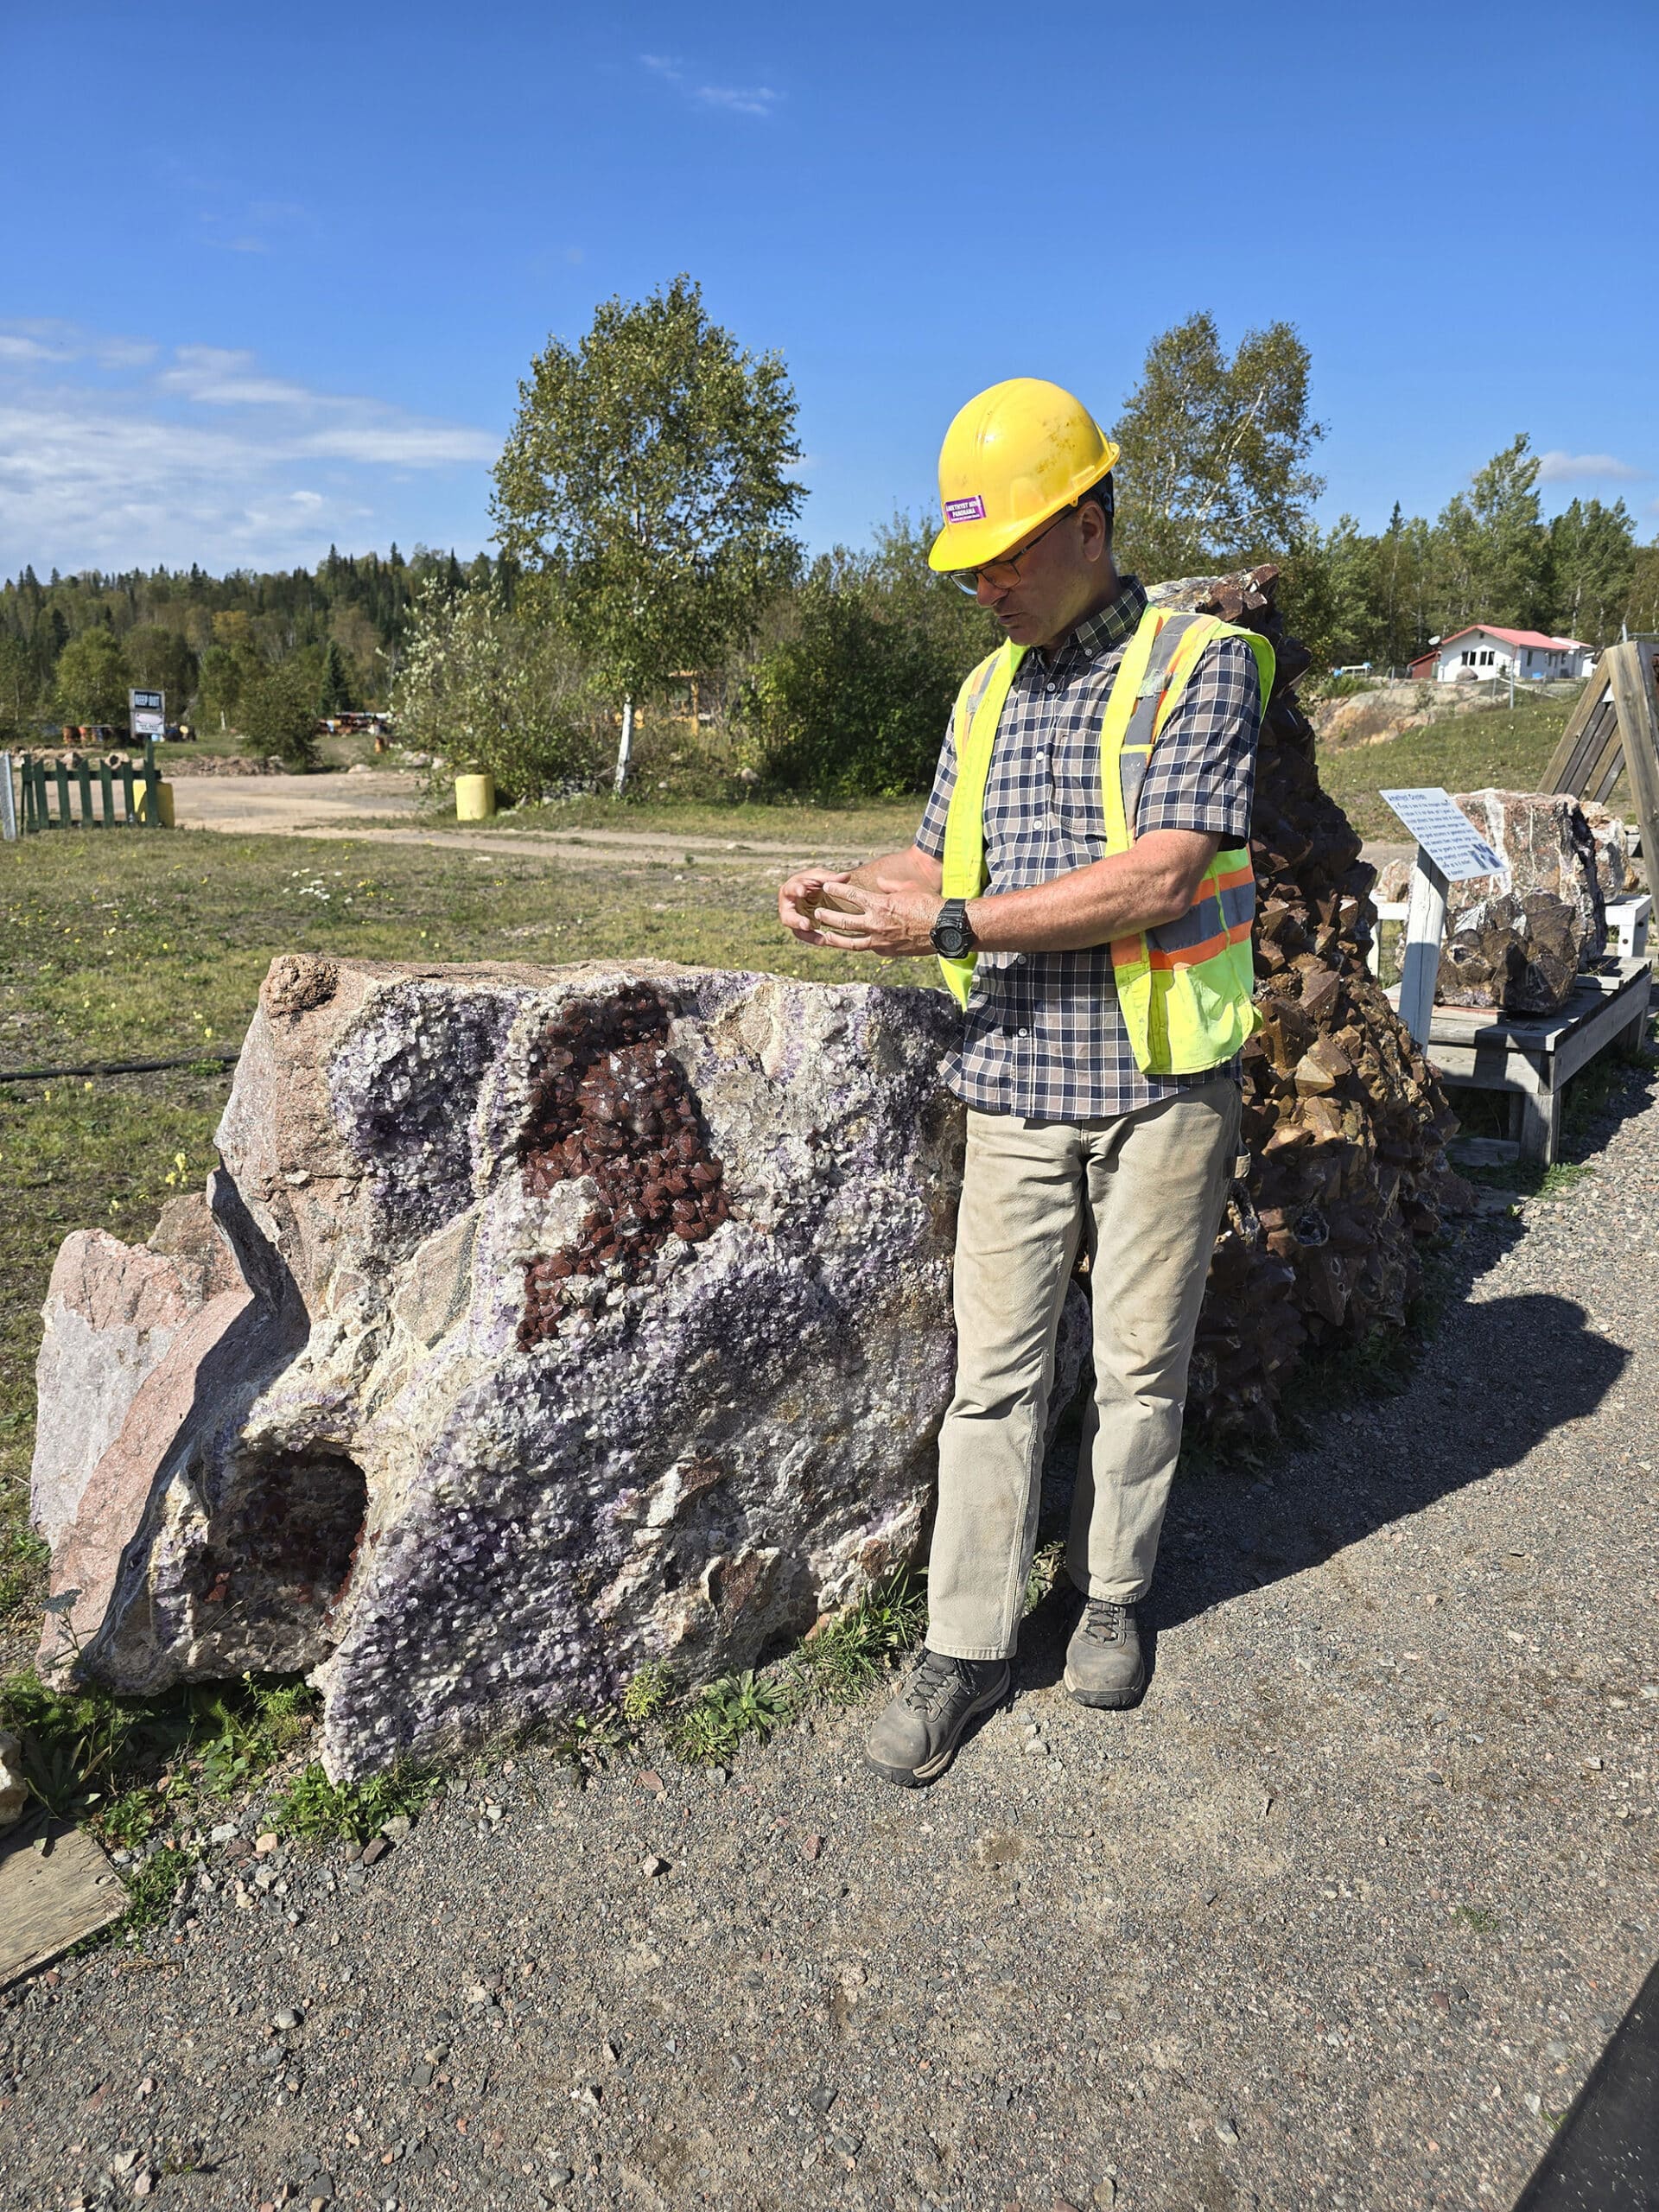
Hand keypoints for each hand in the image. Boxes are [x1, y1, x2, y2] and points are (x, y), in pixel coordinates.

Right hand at [778, 868, 851, 946]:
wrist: (814, 893)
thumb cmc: (815, 882)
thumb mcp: (822, 878)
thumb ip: (831, 878)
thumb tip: (846, 876)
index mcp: (791, 889)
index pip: (791, 889)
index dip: (796, 890)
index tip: (802, 892)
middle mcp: (788, 905)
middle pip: (788, 915)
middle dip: (796, 920)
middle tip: (806, 925)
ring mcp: (793, 919)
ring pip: (797, 930)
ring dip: (808, 935)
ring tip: (822, 940)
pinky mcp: (800, 929)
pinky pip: (806, 936)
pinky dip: (815, 938)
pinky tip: (825, 941)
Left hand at [802, 880, 944, 959]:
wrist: (944, 928)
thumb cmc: (929, 904)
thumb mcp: (909, 888)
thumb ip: (890, 885)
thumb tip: (880, 882)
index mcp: (880, 904)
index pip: (851, 896)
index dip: (837, 891)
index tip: (827, 887)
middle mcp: (876, 923)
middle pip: (844, 921)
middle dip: (828, 917)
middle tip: (817, 913)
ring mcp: (880, 940)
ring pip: (850, 942)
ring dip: (835, 939)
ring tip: (824, 936)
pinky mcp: (887, 951)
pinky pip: (868, 948)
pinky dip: (859, 944)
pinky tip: (852, 943)